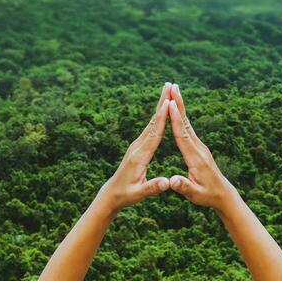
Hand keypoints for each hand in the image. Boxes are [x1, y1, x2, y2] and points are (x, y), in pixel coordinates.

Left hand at [99, 83, 175, 211]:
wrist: (113, 193)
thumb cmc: (127, 194)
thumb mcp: (139, 193)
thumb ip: (152, 187)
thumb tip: (166, 183)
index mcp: (140, 156)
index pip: (154, 134)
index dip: (162, 119)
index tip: (168, 103)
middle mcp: (138, 146)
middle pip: (152, 121)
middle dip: (161, 103)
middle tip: (168, 85)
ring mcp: (137, 145)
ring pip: (151, 122)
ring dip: (160, 106)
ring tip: (167, 91)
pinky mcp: (138, 146)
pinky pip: (150, 127)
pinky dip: (158, 116)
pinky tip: (162, 109)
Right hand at [166, 83, 237, 208]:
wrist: (222, 194)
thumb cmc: (207, 195)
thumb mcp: (194, 194)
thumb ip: (184, 186)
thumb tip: (173, 181)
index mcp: (195, 158)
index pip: (183, 135)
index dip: (175, 120)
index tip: (169, 104)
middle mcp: (199, 148)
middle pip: (186, 122)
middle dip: (178, 104)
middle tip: (172, 86)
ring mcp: (200, 146)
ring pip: (188, 123)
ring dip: (180, 106)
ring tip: (174, 90)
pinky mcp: (199, 147)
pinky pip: (188, 128)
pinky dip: (182, 116)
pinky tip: (177, 109)